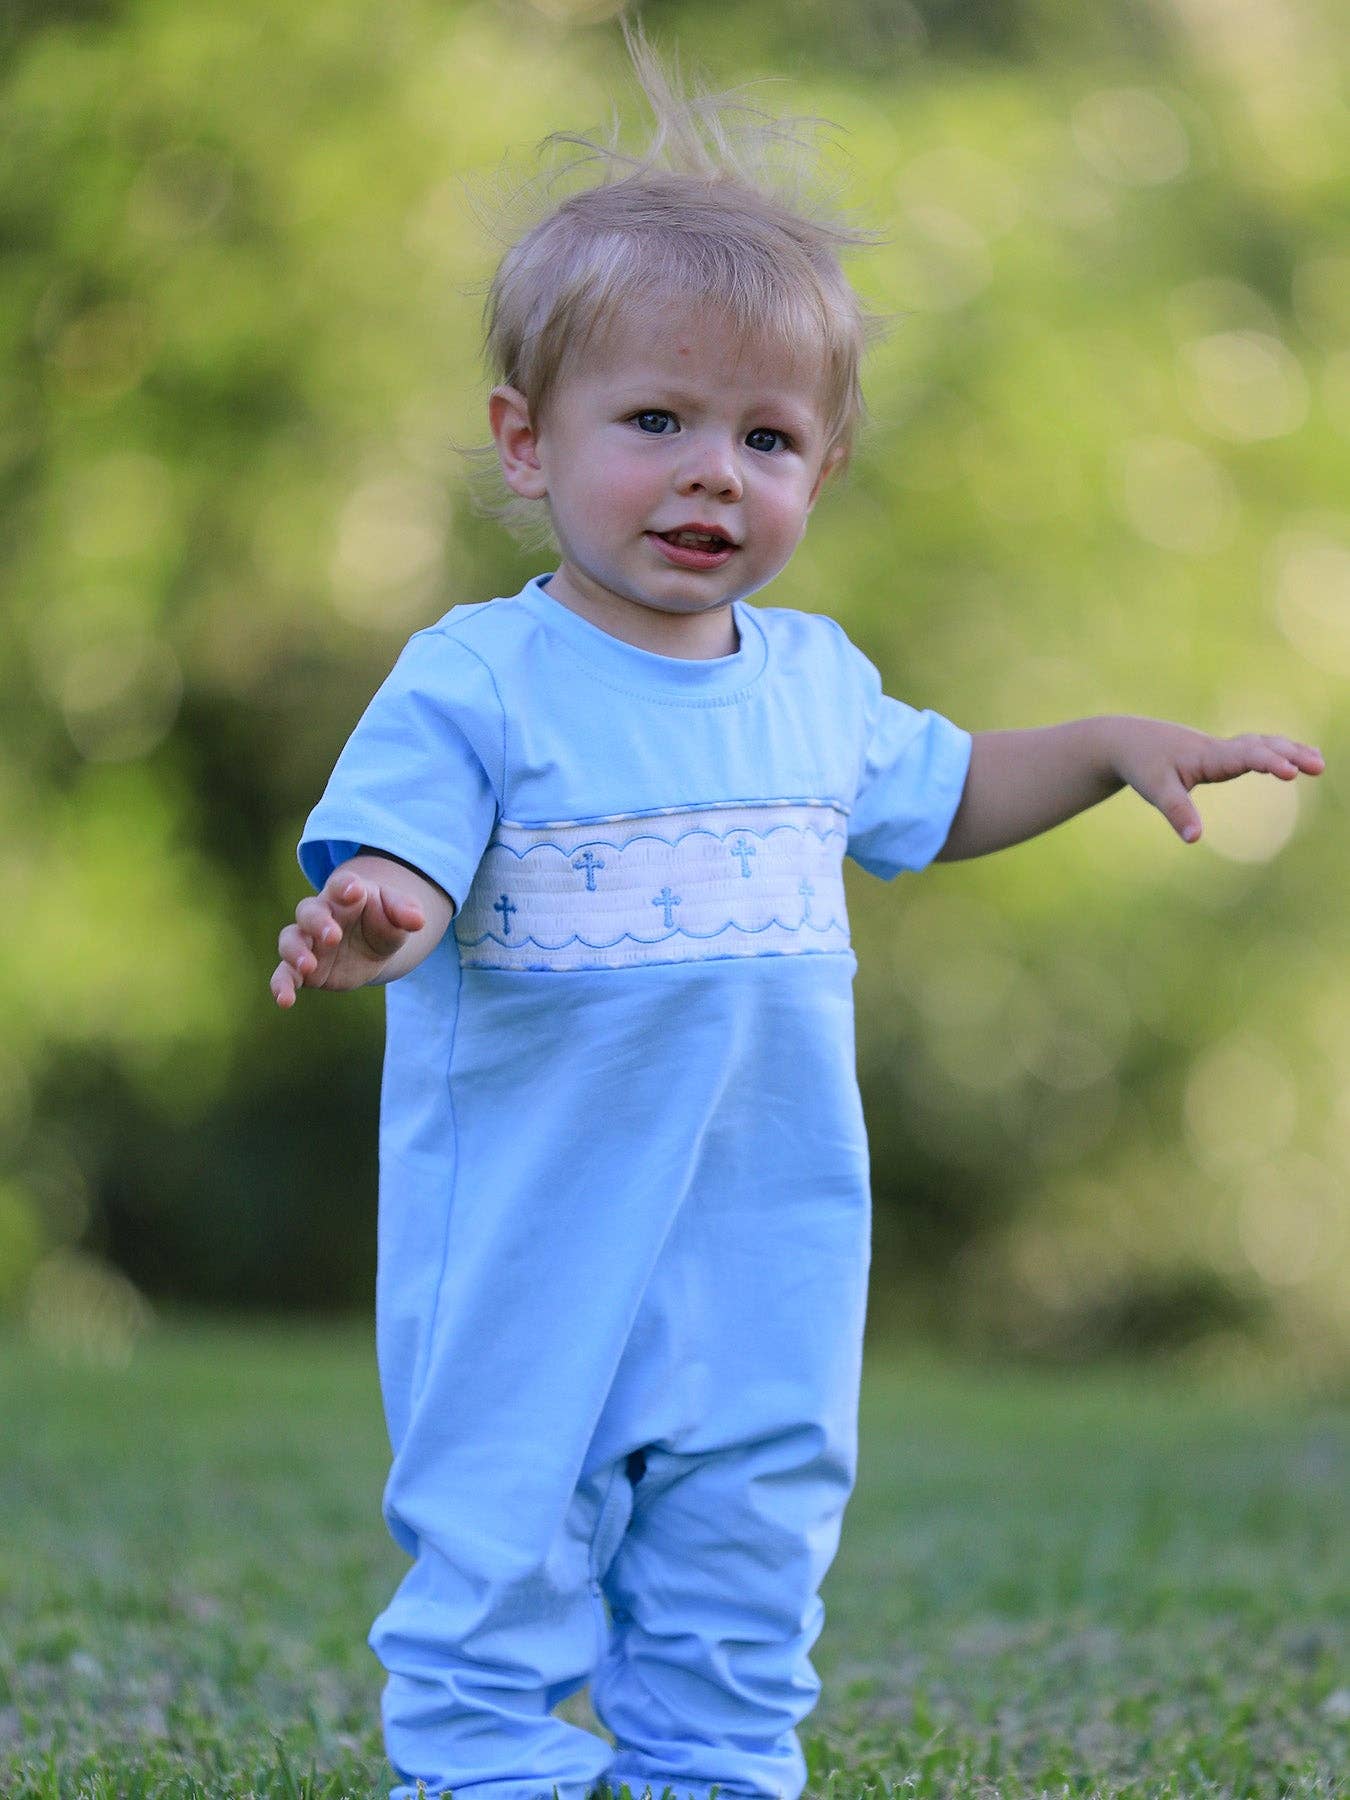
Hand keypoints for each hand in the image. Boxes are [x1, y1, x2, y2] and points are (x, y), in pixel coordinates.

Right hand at [271, 868, 427, 1007]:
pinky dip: (280, 985)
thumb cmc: (384, 921)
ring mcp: (308, 941)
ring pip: (290, 939)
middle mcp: (321, 914)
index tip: (353, 891)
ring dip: (295, 952)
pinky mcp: (303, 969)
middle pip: (309, 911)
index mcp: (345, 894)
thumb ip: (405, 912)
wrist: (373, 947)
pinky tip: (284, 1000)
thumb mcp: (399, 915)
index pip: (340, 884)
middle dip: (318, 922)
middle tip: (334, 937)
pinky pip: (284, 974)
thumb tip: (418, 921)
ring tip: (308, 966)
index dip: (345, 886)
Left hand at [1112, 719, 1324, 843]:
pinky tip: (1293, 756)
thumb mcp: (1155, 790)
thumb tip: (1194, 839)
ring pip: (1262, 743)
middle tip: (1318, 766)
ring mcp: (1221, 748)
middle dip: (1291, 754)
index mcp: (1208, 756)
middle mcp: (1219, 748)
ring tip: (1317, 762)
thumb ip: (1177, 812)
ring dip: (1290, 750)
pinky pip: (1255, 748)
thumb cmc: (1142, 764)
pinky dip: (1276, 749)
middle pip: (1262, 746)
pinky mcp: (1219, 752)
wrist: (1128, 740)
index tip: (1291, 772)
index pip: (1245, 756)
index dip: (1269, 762)